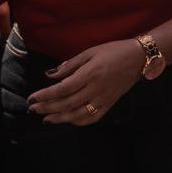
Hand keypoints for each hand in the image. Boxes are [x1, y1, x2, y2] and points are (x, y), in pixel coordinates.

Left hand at [27, 39, 144, 124]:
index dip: (45, 95)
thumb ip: (70, 65)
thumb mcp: (90, 52)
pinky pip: (92, 117)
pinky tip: (69, 120)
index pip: (62, 89)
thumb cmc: (114, 51)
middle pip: (66, 103)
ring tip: (46, 118)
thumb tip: (51, 75)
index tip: (32, 98)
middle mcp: (95, 89)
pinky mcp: (110, 104)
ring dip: (60, 118)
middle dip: (47, 108)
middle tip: (33, 109)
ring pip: (78, 114)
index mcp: (89, 74)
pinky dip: (79, 121)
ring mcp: (103, 99)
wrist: (139, 58)